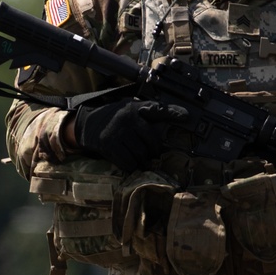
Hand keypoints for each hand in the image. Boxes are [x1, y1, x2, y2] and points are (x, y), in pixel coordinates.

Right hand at [72, 98, 190, 174]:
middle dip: (152, 151)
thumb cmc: (115, 118)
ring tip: (133, 154)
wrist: (88, 124)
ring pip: (141, 155)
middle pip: (153, 143)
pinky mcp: (110, 144)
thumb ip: (148, 116)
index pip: (158, 110)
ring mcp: (119, 132)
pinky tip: (125, 159)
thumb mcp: (130, 110)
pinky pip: (128, 163)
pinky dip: (130, 165)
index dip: (173, 112)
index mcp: (136, 108)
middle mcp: (128, 118)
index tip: (187, 116)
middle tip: (148, 152)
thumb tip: (172, 126)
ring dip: (140, 160)